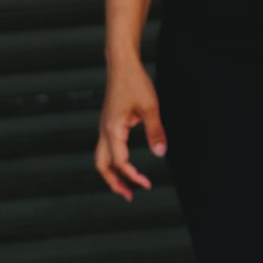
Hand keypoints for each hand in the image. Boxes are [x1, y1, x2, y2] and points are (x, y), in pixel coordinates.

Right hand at [95, 59, 164, 200]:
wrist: (121, 65)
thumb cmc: (136, 83)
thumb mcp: (151, 107)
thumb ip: (156, 131)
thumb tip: (161, 154)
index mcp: (112, 129)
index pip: (119, 161)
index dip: (132, 176)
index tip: (147, 184)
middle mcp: (104, 130)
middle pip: (101, 165)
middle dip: (113, 182)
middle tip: (128, 197)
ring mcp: (105, 127)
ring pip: (101, 157)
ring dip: (112, 174)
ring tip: (126, 187)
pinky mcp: (109, 124)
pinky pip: (107, 148)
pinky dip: (114, 161)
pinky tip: (126, 166)